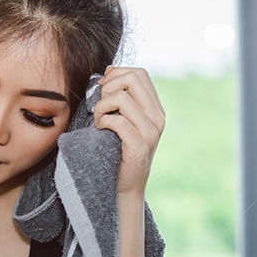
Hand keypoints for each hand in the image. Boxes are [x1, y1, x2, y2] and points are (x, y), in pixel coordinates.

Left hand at [94, 66, 165, 196]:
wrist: (125, 186)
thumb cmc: (117, 151)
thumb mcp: (123, 120)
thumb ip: (120, 97)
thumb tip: (108, 70)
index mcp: (155, 108)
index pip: (139, 73)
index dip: (116, 74)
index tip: (102, 88)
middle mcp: (158, 117)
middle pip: (132, 79)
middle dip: (109, 86)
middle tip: (99, 104)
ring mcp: (151, 131)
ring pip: (121, 98)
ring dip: (101, 106)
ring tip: (98, 119)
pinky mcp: (140, 145)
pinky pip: (116, 121)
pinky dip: (102, 121)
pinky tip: (100, 130)